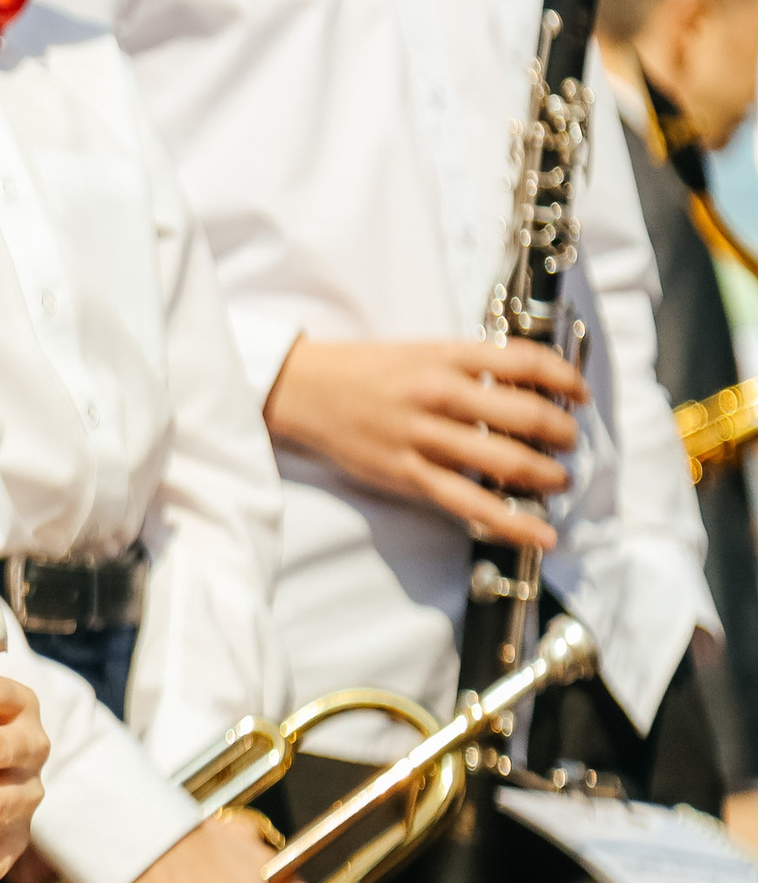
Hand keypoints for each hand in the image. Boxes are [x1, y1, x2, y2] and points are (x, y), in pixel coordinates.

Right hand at [263, 337, 582, 551]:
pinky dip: (512, 521)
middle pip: (526, 415)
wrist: (303, 389)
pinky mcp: (408, 473)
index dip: (565, 380)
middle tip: (569, 441)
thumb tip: (528, 385)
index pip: (525, 362)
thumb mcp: (420, 351)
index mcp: (444, 356)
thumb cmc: (364, 370)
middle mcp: (438, 393)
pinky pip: (471, 504)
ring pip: (506, 461)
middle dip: (561, 433)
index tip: (579, 394)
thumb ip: (469, 365)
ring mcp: (423, 436)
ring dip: (546, 473)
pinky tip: (540, 532)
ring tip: (557, 478)